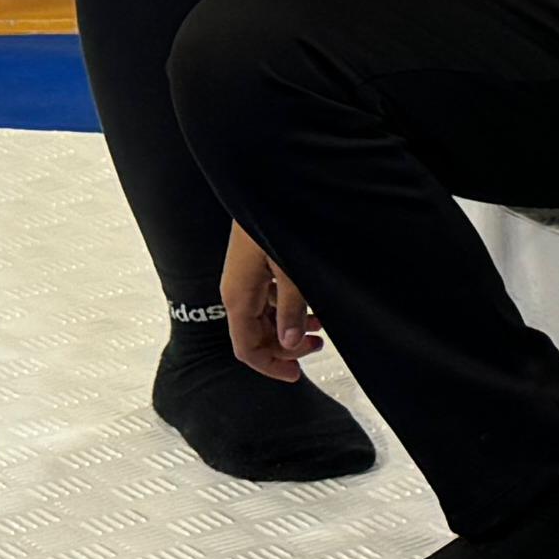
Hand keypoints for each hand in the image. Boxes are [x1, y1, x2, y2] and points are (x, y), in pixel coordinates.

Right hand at [221, 224, 320, 378]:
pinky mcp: (257, 262)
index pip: (246, 348)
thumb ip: (291, 308)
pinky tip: (312, 302)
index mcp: (237, 296)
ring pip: (264, 314)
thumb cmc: (279, 221)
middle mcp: (237, 288)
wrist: (271, 181)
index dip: (270, 367)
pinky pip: (269, 295)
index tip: (296, 376)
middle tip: (318, 346)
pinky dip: (289, 305)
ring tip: (321, 324)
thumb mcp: (293, 269)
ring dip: (289, 325)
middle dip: (284, 347)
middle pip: (255, 335)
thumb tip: (289, 344)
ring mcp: (247, 275)